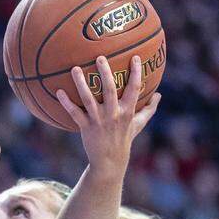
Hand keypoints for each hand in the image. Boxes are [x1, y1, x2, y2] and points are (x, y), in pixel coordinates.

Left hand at [55, 55, 160, 175]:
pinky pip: (74, 113)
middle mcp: (113, 114)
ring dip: (81, 84)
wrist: (110, 160)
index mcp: (127, 111)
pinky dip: (66, 103)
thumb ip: (149, 109)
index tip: (134, 57)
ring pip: (88, 99)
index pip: (134, 89)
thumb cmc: (124, 139)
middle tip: (100, 57)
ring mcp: (99, 120)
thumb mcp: (139, 124)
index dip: (135, 73)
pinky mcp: (86, 127)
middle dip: (105, 73)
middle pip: (110, 90)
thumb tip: (159, 95)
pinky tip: (59, 91)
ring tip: (74, 68)